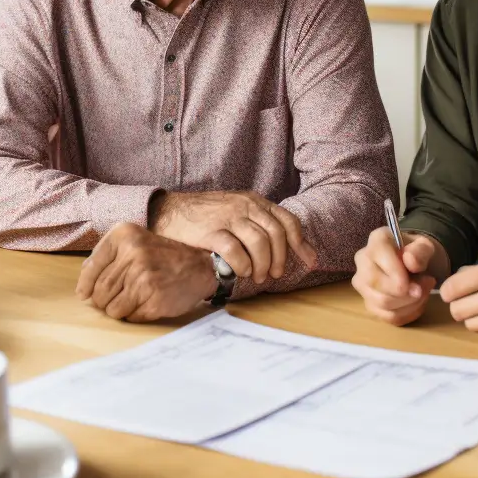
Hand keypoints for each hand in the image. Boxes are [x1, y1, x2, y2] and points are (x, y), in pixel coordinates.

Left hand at [76, 222, 215, 321]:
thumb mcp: (136, 243)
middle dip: (104, 301)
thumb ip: (107, 257)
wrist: (201, 267)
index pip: (90, 269)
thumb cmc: (163, 258)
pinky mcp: (153, 297)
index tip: (86, 294)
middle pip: (99, 293)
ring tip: (137, 297)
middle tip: (122, 296)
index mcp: (124, 235)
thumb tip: (82, 284)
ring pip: (111, 308)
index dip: (86, 286)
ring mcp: (143, 276)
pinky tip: (148, 302)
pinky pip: (129, 317)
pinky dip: (135, 315)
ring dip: (120, 309)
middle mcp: (132, 253)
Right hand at [150, 191, 316, 283]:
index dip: (301, 244)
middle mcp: (244, 207)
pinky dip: (243, 264)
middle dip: (281, 258)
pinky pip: (235, 250)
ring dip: (263, 264)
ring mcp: (227, 218)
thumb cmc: (205, 216)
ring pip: (259, 242)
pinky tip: (241, 271)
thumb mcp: (236, 211)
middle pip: (276, 234)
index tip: (310, 262)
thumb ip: (258, 224)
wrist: (167, 212)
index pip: (287, 220)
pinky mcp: (210, 232)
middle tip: (275, 274)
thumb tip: (287, 248)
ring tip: (257, 276)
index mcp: (253, 201)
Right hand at [352, 228, 447, 325]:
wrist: (416, 264)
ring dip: (409, 303)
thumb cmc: (418, 253)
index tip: (419, 280)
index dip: (397, 272)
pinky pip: (386, 316)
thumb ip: (421, 251)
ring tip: (422, 293)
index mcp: (377, 240)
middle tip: (423, 289)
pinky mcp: (369, 303)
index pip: (378, 256)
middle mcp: (363, 260)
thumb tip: (410, 261)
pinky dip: (406, 314)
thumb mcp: (426, 247)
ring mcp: (362, 284)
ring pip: (381, 302)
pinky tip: (416, 304)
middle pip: (375, 283)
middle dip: (404, 292)